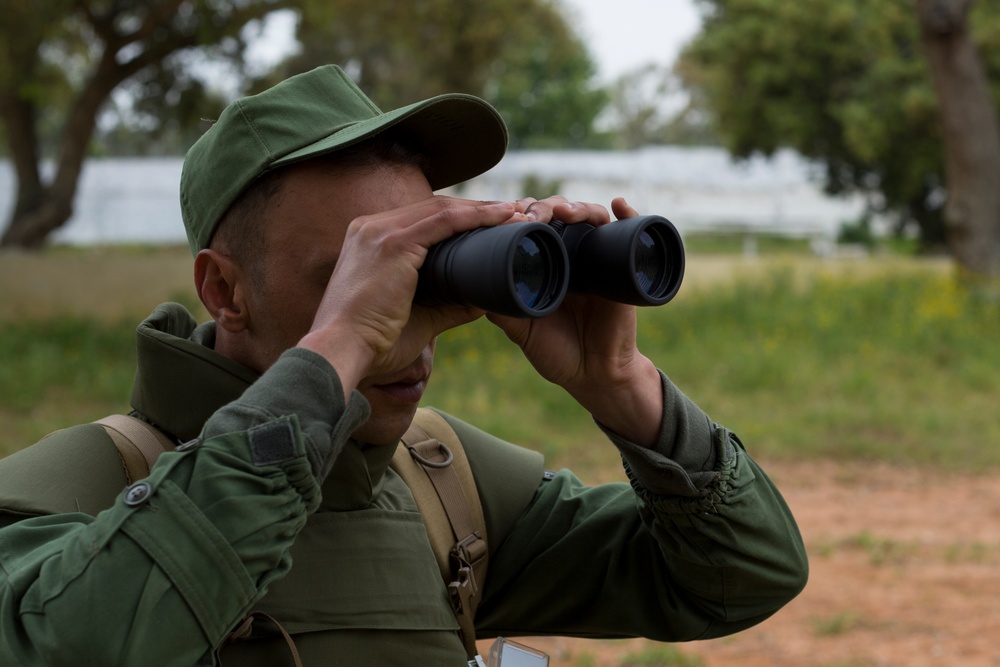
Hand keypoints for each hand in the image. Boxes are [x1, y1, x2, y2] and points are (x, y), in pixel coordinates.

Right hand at [299, 196, 527, 393]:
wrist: (340, 352)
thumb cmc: (371, 345)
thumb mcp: (417, 319)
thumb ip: (448, 306)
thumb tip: (482, 302)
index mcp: (368, 241)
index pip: (422, 219)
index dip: (460, 218)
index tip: (492, 224)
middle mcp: (370, 228)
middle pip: (434, 208)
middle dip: (477, 209)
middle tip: (514, 213)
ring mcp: (379, 232)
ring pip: (442, 209)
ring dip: (483, 210)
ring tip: (516, 214)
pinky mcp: (392, 243)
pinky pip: (443, 221)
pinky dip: (475, 217)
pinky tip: (501, 217)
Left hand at [488, 197, 663, 447]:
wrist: (593, 376)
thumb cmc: (557, 353)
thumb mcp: (521, 330)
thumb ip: (501, 309)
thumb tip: (472, 286)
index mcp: (545, 263)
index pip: (534, 224)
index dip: (521, 213)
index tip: (507, 216)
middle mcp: (572, 255)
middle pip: (561, 214)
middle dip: (545, 207)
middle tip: (531, 216)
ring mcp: (599, 260)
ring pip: (592, 217)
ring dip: (578, 207)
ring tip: (565, 213)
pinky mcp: (625, 270)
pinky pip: (632, 234)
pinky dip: (630, 215)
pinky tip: (620, 205)